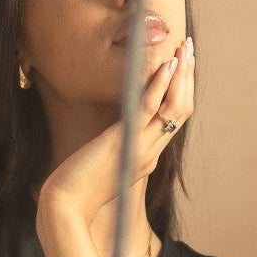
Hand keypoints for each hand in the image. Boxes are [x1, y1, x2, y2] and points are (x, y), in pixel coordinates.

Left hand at [37, 40, 194, 246]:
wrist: (66, 208)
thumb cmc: (78, 192)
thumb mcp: (105, 166)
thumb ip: (117, 151)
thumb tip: (117, 139)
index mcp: (146, 156)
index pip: (174, 120)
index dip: (182, 91)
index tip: (183, 65)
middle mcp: (150, 151)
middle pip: (181, 110)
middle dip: (187, 77)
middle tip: (190, 49)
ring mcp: (141, 147)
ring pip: (173, 108)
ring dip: (181, 75)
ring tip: (185, 48)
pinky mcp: (126, 142)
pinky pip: (149, 109)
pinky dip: (160, 86)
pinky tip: (165, 65)